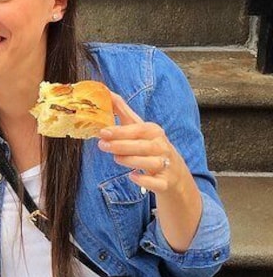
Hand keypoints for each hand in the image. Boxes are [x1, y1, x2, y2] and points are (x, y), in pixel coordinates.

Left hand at [97, 92, 201, 250]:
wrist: (174, 174)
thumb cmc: (151, 147)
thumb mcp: (139, 129)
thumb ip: (123, 112)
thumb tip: (107, 93)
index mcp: (154, 132)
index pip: (139, 129)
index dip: (121, 131)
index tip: (103, 131)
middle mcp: (162, 147)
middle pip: (144, 145)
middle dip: (122, 145)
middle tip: (102, 145)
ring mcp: (166, 165)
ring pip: (150, 163)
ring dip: (132, 160)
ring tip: (115, 158)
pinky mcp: (165, 183)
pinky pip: (156, 182)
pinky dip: (145, 180)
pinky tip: (132, 176)